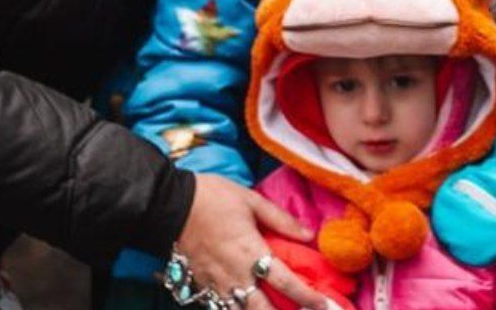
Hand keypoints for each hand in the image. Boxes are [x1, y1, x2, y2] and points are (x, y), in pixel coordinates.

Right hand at [175, 173, 328, 309]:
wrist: (171, 205)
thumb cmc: (214, 198)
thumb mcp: (251, 200)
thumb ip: (281, 219)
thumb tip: (309, 233)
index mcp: (251, 252)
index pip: (285, 282)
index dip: (307, 297)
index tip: (324, 307)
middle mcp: (236, 276)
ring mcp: (216, 286)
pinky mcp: (201, 287)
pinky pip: (220, 309)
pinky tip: (244, 307)